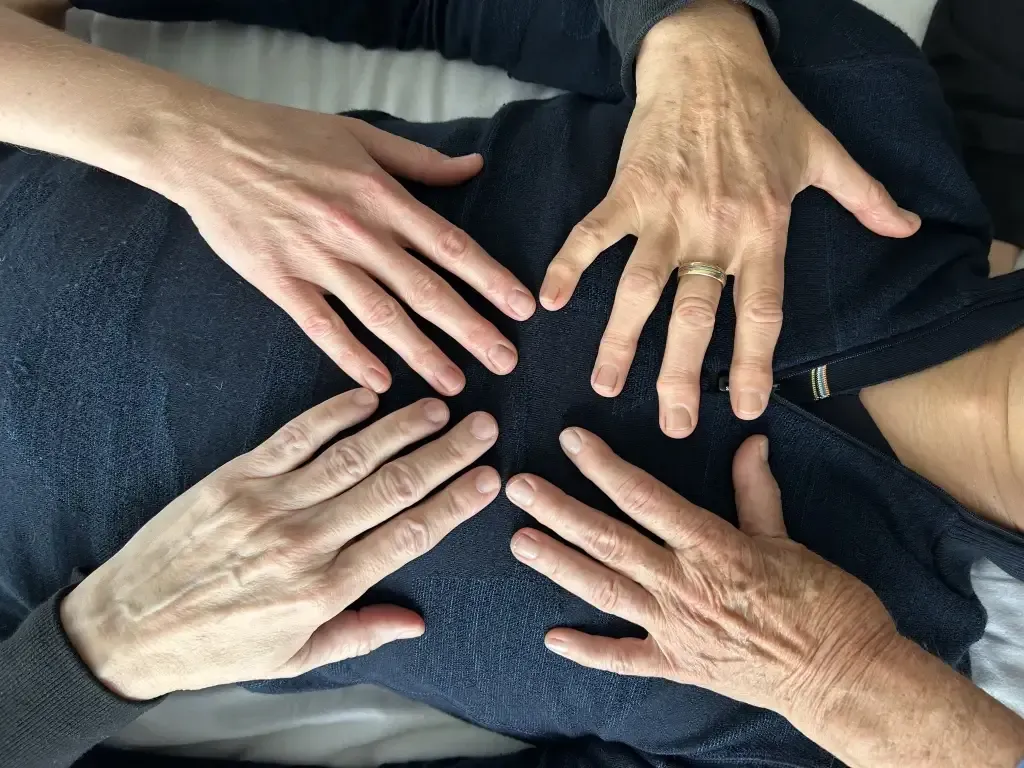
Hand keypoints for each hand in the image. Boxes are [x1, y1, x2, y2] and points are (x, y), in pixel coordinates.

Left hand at [60, 390, 500, 699]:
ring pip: (352, 456)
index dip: (454, 503)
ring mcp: (269, 503)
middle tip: (483, 428)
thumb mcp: (292, 657)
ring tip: (442, 407)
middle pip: (391, 488)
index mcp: (324, 588)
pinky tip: (368, 395)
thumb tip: (417, 623)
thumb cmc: (216, 645)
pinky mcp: (236, 478)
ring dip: (402, 427)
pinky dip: (334, 412)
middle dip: (445, 455)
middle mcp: (303, 540)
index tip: (488, 479)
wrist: (129, 626)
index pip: (407, 536)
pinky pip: (295, 437)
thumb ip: (358, 633)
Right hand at [166, 94, 535, 395]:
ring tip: (455, 384)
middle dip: (471, 328)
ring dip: (422, 352)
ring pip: (381, 315)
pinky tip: (381, 384)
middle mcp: (358, 232)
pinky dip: (352, 356)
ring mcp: (318, 261)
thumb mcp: (360, 136)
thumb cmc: (285, 136)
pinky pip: (323, 327)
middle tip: (506, 361)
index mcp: (381, 196)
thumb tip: (475, 166)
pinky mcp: (281, 282)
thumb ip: (420, 161)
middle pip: (426, 289)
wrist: (207, 146)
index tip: (522, 308)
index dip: (490, 279)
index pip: (450, 245)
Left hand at [504, 429, 897, 716]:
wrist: (845, 676)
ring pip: (606, 591)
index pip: (647, 497)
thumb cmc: (826, 604)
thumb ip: (756, 491)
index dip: (605, 467)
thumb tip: (751, 441)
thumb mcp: (789, 538)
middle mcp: (684, 584)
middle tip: (519, 487)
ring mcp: (677, 628)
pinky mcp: (679, 665)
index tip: (571, 440)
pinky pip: (625, 659)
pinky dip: (589, 651)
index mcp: (713, 546)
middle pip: (611, 541)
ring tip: (521, 542)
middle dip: (560, 511)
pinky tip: (553, 638)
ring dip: (560, 566)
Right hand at [540, 0, 920, 436]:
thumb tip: (909, 229)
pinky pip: (594, 234)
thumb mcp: (825, 151)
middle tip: (672, 426)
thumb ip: (865, 197)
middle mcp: (716, 230)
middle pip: (696, 316)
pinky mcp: (629, 190)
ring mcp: (668, 213)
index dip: (753, 363)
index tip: (743, 408)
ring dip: (620, 341)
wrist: (710, 57)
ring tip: (605, 387)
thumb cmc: (767, 107)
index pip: (761, 311)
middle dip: (680, 376)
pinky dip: (570, 264)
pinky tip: (550, 301)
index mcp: (765, 229)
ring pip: (640, 289)